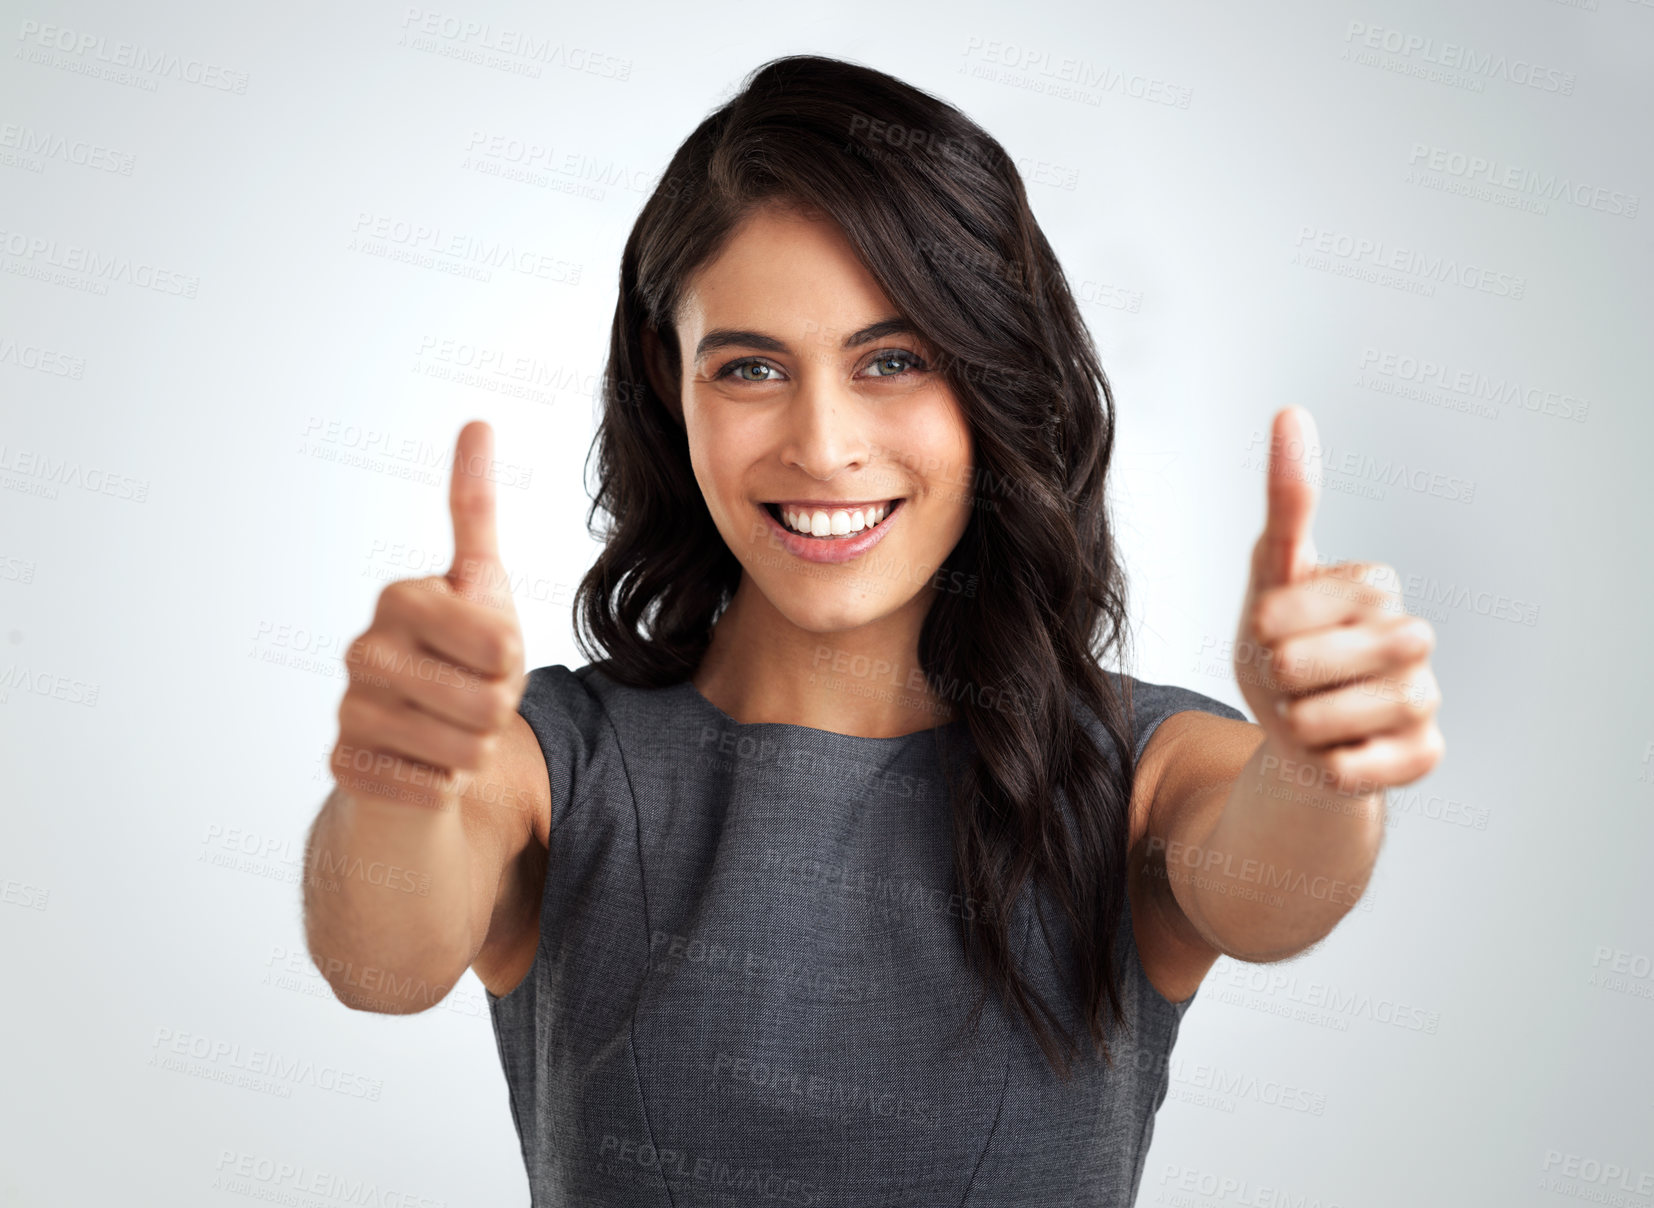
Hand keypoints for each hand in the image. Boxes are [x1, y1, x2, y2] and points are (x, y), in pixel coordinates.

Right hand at [331, 420, 525, 809]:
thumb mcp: (481, 584)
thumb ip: (474, 510)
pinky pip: (433, 788)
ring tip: (452, 730)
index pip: (502, 644)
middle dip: (501, 711)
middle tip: (475, 700)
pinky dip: (445, 785)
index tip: (492, 653)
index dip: (515, 659)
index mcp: (400, 597)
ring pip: (466, 752)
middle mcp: (362, 649)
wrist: (416, 738)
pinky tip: (424, 766)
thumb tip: (476, 420)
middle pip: (489, 703)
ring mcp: (348, 710)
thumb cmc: (459, 656)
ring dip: (476, 750)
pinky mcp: (344, 767)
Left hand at [1233, 407, 1444, 796]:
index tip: (1265, 629)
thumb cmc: (1279, 650)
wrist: (1292, 742)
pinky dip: (1330, 764)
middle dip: (1283, 673)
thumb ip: (1287, 503)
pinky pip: (1365, 767)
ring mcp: (1423, 697)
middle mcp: (1411, 638)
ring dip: (1301, 720)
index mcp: (1376, 589)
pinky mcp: (1424, 754)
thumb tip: (1291, 410)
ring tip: (1303, 714)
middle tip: (1284, 679)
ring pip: (1345, 714)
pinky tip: (1328, 752)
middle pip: (1327, 657)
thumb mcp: (1269, 577)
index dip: (1277, 620)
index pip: (1326, 594)